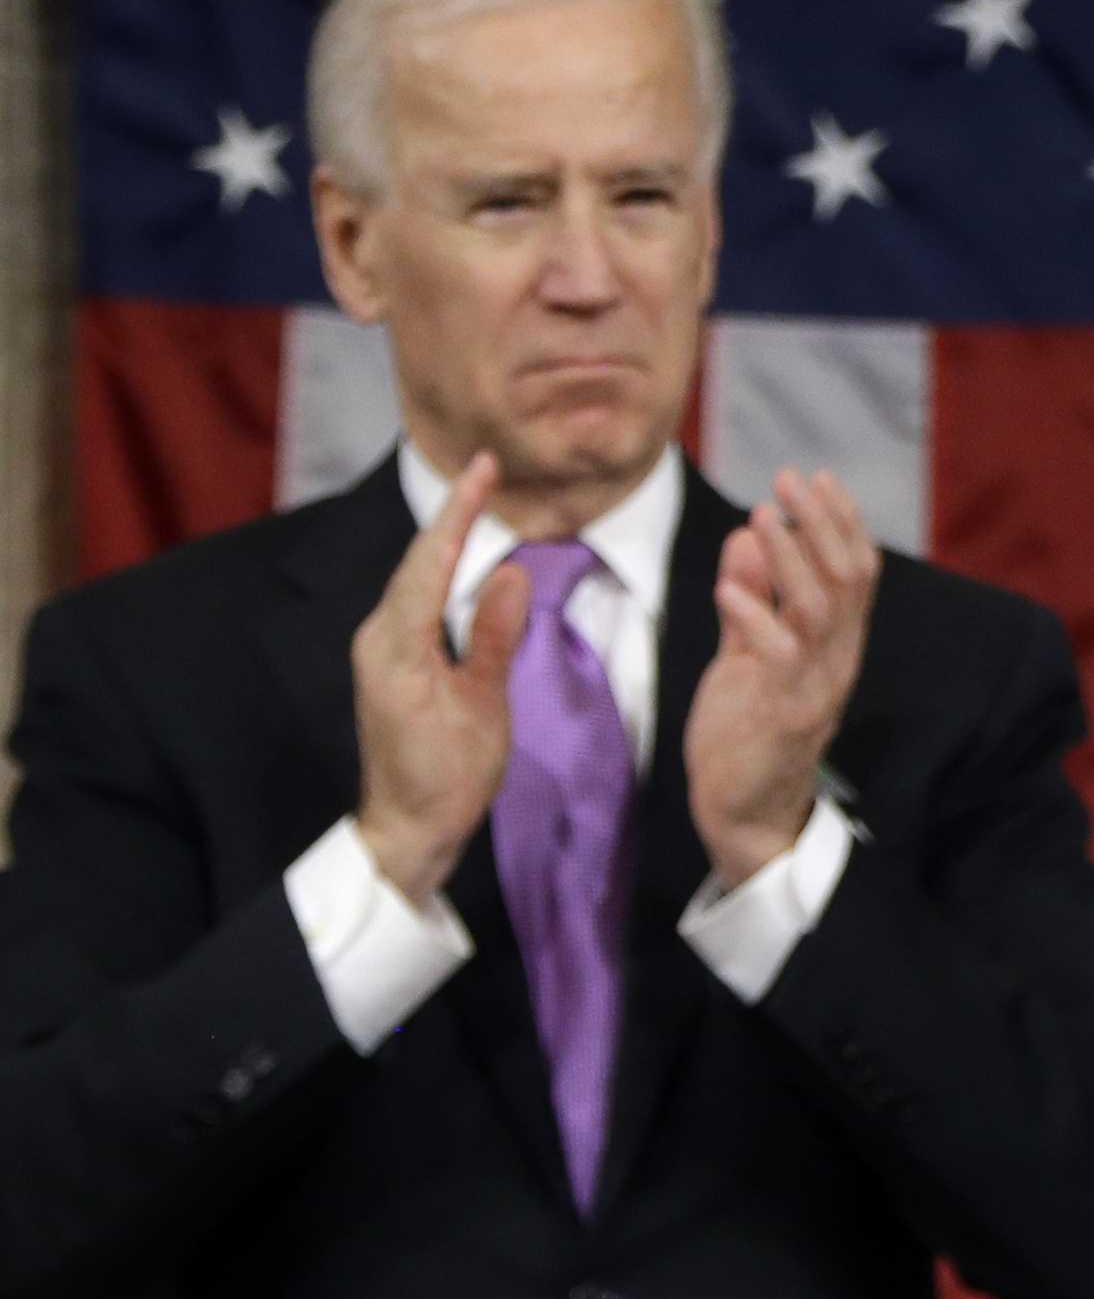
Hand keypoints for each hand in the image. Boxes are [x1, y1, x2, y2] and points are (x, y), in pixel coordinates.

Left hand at [351, 453, 525, 907]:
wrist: (406, 830)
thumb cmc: (449, 778)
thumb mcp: (483, 709)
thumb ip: (493, 637)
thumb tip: (509, 571)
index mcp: (398, 644)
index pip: (431, 561)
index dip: (459, 512)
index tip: (484, 468)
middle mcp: (378, 636)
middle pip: (417, 562)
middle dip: (452, 515)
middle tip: (487, 472)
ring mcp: (379, 649)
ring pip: (414, 579)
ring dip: (446, 541)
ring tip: (480, 504)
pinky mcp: (388, 662)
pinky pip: (415, 601)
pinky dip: (440, 571)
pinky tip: (462, 561)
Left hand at [683, 469, 879, 888]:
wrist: (744, 811)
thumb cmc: (746, 730)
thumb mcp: (746, 653)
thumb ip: (751, 598)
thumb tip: (748, 534)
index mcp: (836, 644)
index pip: (857, 571)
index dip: (842, 521)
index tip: (816, 477)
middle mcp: (837, 660)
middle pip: (847, 579)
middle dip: (820, 523)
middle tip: (788, 479)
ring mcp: (814, 687)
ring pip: (820, 608)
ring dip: (791, 557)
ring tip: (763, 514)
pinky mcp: (782, 713)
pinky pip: (777, 656)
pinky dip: (754, 616)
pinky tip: (727, 587)